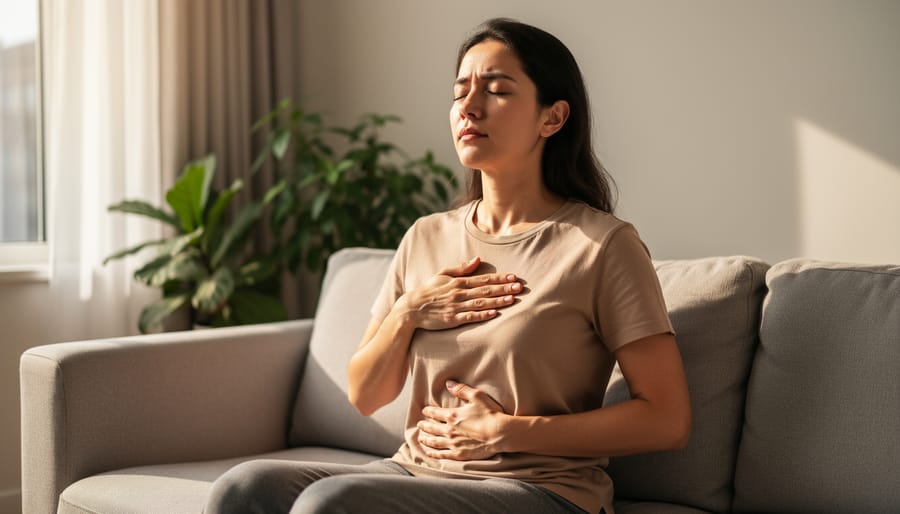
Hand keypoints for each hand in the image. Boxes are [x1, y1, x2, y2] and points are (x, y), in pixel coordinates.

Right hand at [400, 257, 520, 330]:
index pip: (483, 279)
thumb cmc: (429, 291)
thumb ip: (461, 268)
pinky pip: (470, 317)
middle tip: (520, 287)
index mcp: (458, 282)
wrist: (412, 308)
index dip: (500, 278)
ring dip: (497, 301)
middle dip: (504, 288)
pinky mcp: (453, 319)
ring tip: (512, 299)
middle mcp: (459, 293)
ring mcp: (456, 306)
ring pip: (481, 303)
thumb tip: (477, 259)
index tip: (514, 277)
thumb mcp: (443, 274)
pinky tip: (495, 314)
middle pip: (486, 290)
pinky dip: (483, 315)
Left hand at [417, 380, 509, 460]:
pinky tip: (429, 453)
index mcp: (452, 415)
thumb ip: (461, 389)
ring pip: (434, 441)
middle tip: (419, 424)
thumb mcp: (476, 396)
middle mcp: (449, 430)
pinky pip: (442, 454)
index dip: (428, 411)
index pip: (435, 413)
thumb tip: (448, 383)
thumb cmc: (490, 414)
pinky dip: (434, 453)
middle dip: (424, 425)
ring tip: (421, 438)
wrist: (499, 433)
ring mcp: (453, 443)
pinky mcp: (459, 454)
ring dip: (426, 439)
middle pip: (432, 428)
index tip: (424, 411)